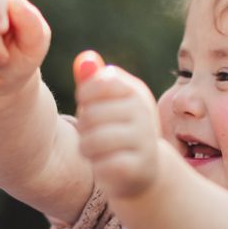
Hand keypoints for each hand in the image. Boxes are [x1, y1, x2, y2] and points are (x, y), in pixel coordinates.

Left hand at [73, 56, 165, 200]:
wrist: (143, 169)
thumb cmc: (115, 130)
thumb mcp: (105, 104)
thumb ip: (92, 81)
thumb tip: (85, 59)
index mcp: (135, 91)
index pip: (99, 82)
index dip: (84, 96)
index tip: (88, 106)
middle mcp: (143, 111)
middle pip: (90, 114)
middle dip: (83, 128)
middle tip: (91, 134)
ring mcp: (144, 139)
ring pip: (93, 141)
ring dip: (86, 148)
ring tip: (94, 150)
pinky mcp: (140, 166)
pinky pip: (103, 165)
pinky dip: (98, 167)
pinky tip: (106, 166)